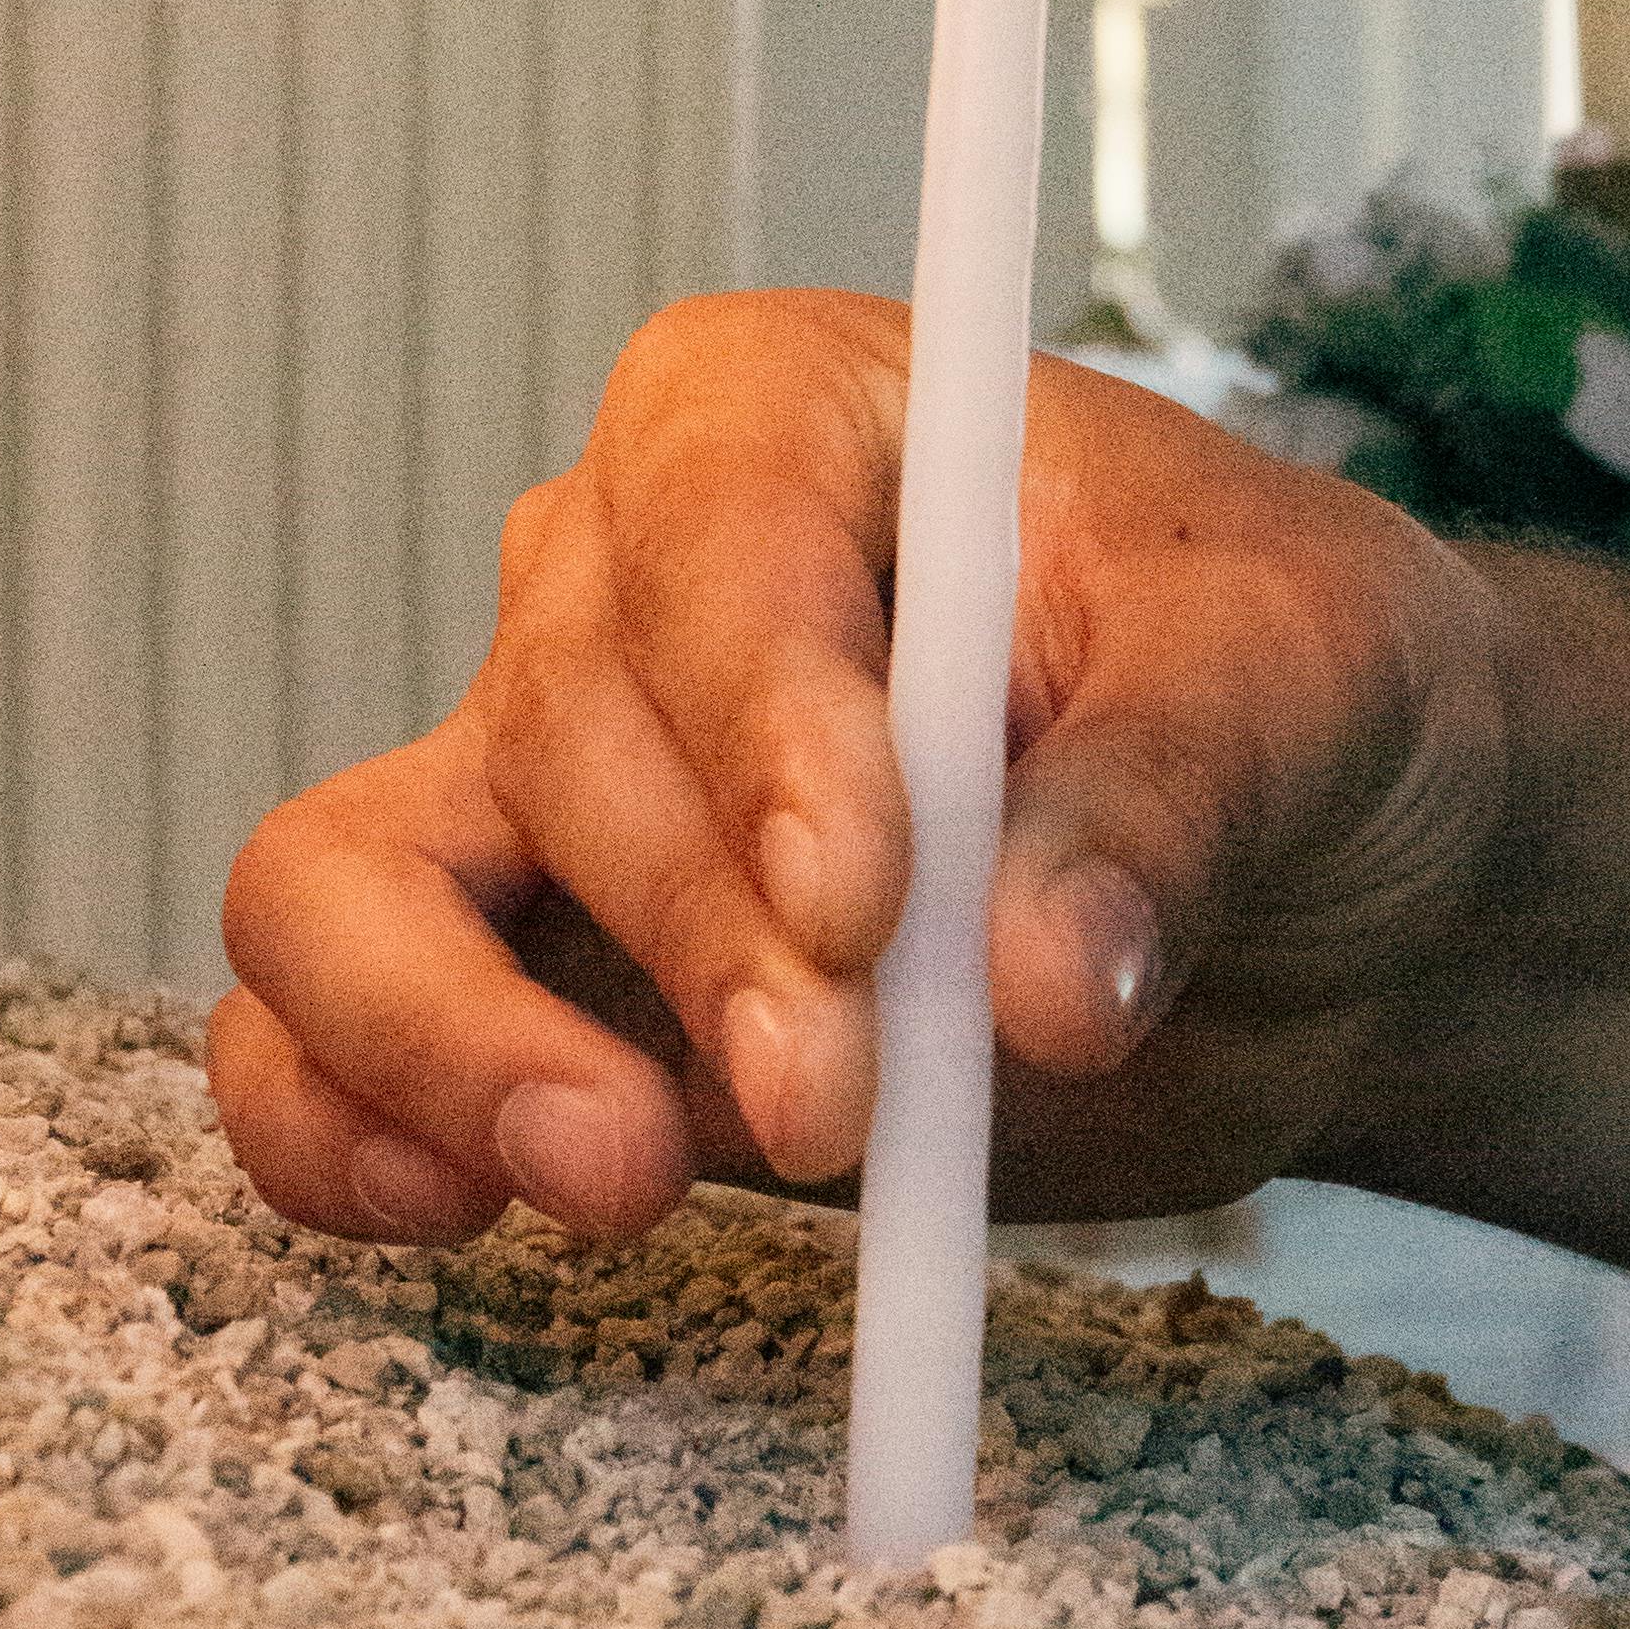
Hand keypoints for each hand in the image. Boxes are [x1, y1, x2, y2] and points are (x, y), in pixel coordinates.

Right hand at [209, 289, 1514, 1244]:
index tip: (860, 896)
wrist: (1314, 888)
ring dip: (447, 1041)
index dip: (755, 714)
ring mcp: (532, 796)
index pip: (698, 527)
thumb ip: (1184, 796)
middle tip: (846, 1100)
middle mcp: (612, 585)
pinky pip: (310, 1041)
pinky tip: (455, 1208)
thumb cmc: (1301, 705)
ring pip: (342, 884)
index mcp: (788, 420)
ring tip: (621, 1179)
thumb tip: (1040, 979)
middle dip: (694, 941)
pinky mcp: (514, 988)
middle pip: (555, 739)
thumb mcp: (1319, 682)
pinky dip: (337, 1131)